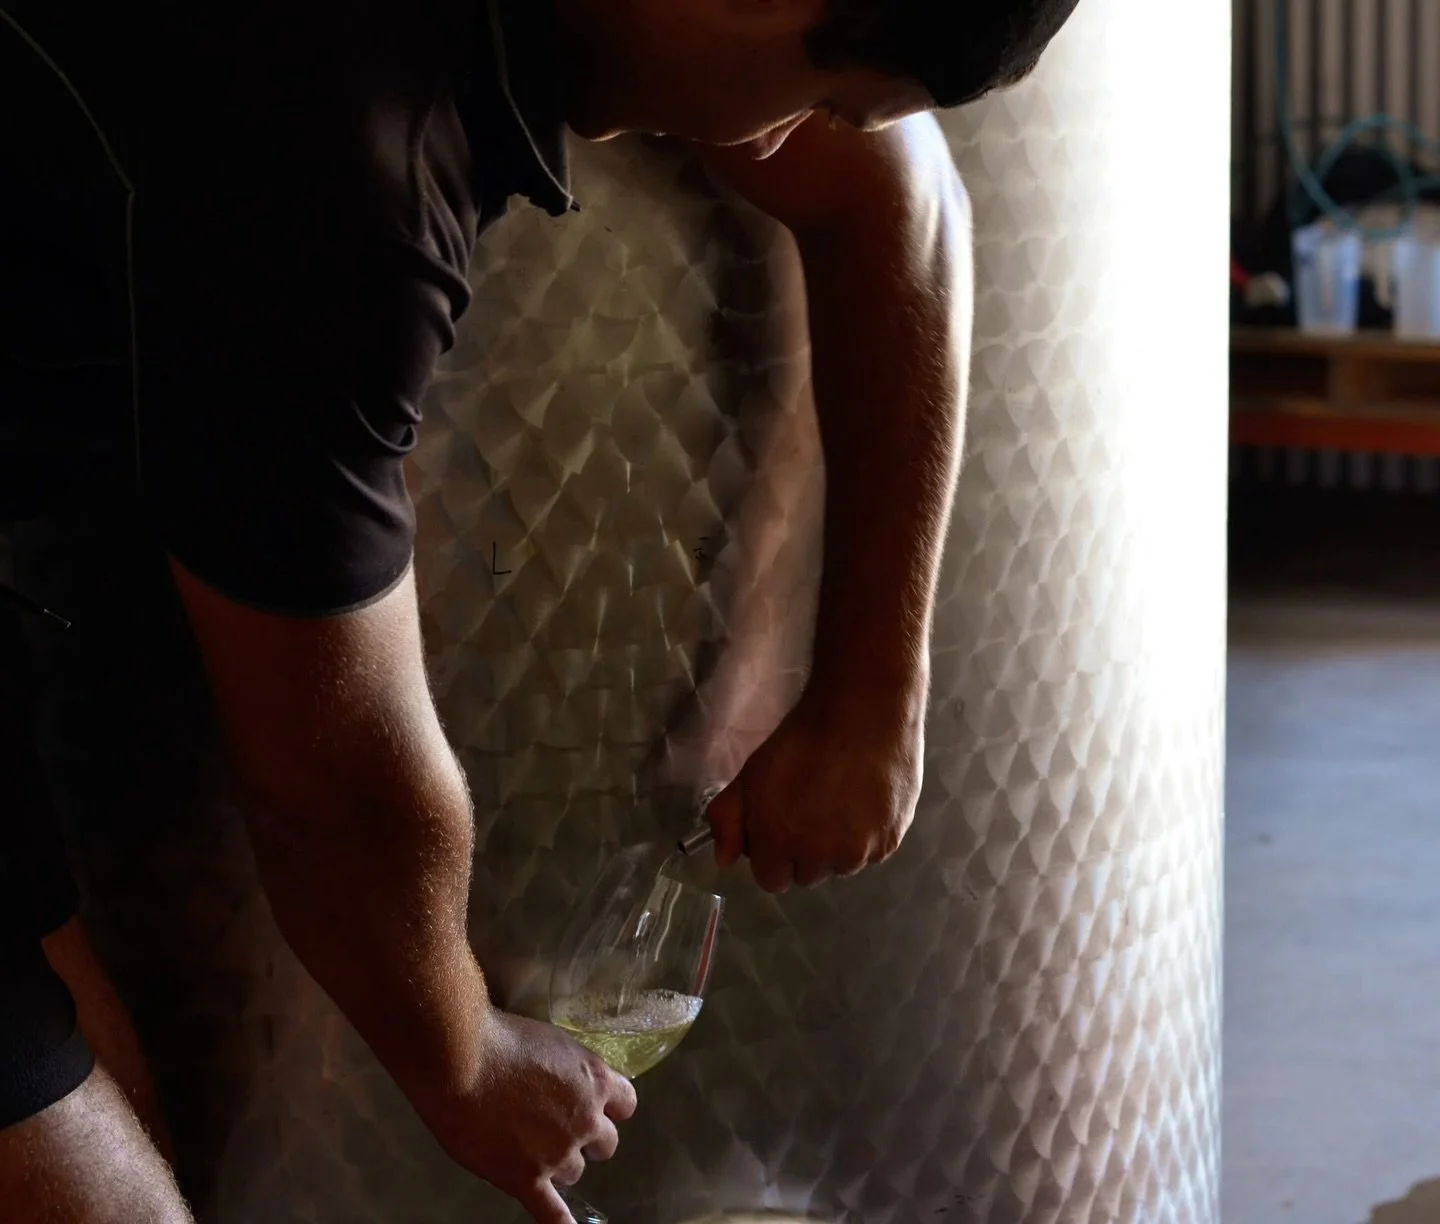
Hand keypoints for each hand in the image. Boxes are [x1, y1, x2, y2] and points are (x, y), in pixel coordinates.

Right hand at [416, 1008, 636, 1223]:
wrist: (461, 1059)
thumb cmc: (499, 1037)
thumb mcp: (550, 1041)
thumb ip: (567, 1071)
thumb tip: (563, 1083)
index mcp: (594, 1080)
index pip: (625, 1104)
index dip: (606, 1108)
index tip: (591, 1106)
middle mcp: (586, 1120)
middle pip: (603, 1144)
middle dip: (583, 1139)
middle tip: (551, 1127)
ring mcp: (558, 1153)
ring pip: (574, 1173)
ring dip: (557, 1164)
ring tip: (524, 1148)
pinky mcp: (528, 1179)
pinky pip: (552, 1213)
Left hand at [705, 686, 924, 892]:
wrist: (863, 711)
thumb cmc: (803, 738)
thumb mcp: (752, 773)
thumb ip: (728, 819)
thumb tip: (724, 858)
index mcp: (779, 841)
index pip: (772, 880)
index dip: (773, 855)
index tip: (781, 829)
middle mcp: (820, 855)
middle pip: (808, 874)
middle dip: (805, 852)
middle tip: (813, 810)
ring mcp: (860, 851)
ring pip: (842, 865)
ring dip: (839, 846)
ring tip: (843, 802)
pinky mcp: (891, 841)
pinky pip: (873, 852)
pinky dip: (869, 835)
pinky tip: (866, 800)